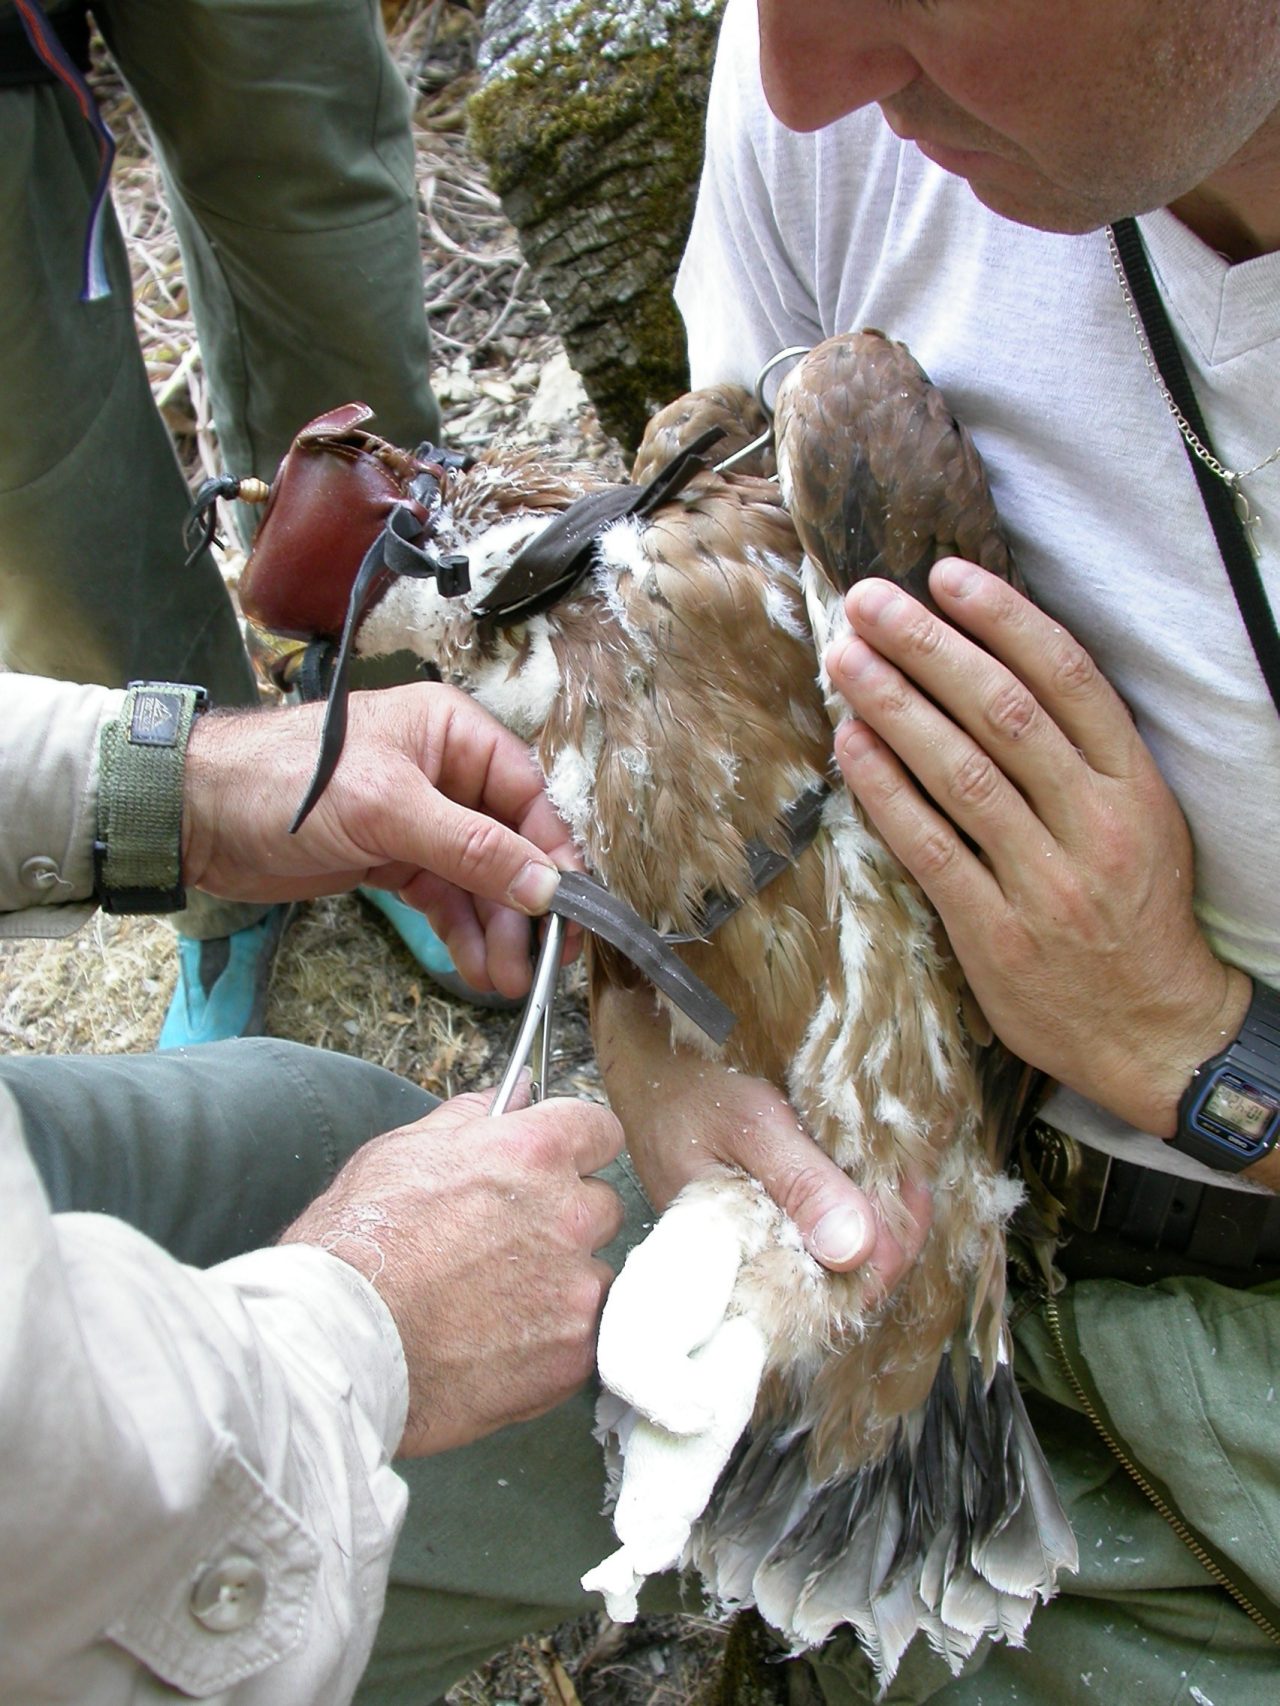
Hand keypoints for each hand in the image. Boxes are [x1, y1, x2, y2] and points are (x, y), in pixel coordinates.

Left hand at [181, 683, 581, 997]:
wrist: (198, 816)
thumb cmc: (286, 784)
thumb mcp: (387, 810)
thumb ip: (472, 848)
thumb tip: (546, 887)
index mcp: (452, 733)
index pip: (526, 795)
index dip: (552, 854)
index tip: (571, 911)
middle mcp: (445, 772)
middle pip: (509, 844)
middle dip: (523, 906)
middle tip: (542, 964)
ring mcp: (420, 819)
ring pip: (479, 879)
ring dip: (496, 930)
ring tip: (508, 981)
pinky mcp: (393, 858)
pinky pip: (445, 897)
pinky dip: (462, 932)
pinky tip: (477, 967)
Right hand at [279, 1087, 623, 1455]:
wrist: (338, 1340)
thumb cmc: (356, 1243)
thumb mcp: (400, 1152)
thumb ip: (468, 1119)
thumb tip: (510, 1097)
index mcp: (532, 1153)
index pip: (600, 1131)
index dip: (578, 1148)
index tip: (560, 1166)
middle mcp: (567, 1214)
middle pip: (602, 1205)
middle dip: (567, 1219)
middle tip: (510, 1244)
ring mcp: (575, 1287)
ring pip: (596, 1275)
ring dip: (563, 1284)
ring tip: (497, 1305)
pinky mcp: (571, 1353)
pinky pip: (586, 1337)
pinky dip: (554, 1341)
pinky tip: (503, 1345)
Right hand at [594, 981, 932, 1293]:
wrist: (651, 1076)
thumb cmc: (689, 1095)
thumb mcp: (750, 1125)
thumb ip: (801, 1185)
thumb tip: (858, 1250)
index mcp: (728, 1269)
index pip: (820, 1304)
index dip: (878, 1264)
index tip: (909, 1200)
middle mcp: (743, 1278)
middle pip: (838, 1293)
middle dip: (889, 1243)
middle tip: (916, 1183)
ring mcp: (755, 1259)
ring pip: (836, 1272)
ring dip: (879, 1230)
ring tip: (903, 1178)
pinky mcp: (763, 1237)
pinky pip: (821, 1247)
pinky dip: (855, 1217)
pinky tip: (874, 1183)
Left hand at [827, 561, 1250, 1136]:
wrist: (1156, 1030)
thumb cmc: (1136, 913)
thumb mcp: (1142, 820)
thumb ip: (1084, 755)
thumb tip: (993, 671)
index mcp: (1137, 786)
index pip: (1068, 678)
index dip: (1004, 619)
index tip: (945, 576)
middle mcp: (1096, 824)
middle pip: (1004, 713)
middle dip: (929, 647)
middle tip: (868, 603)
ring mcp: (1047, 883)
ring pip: (961, 774)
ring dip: (895, 707)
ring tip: (844, 660)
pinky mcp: (998, 935)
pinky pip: (932, 850)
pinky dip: (886, 793)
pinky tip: (850, 745)